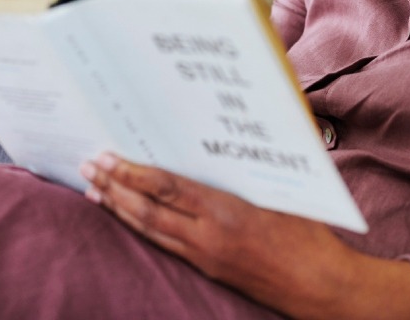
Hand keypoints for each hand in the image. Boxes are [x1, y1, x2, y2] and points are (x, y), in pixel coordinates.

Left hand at [78, 153, 409, 319]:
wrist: (323, 287)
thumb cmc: (312, 234)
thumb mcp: (286, 186)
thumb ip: (256, 159)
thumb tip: (240, 121)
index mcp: (226, 209)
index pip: (166, 187)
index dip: (132, 172)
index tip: (107, 156)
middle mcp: (208, 235)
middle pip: (148, 210)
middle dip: (113, 187)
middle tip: (87, 166)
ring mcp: (205, 256)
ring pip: (150, 231)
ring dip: (119, 209)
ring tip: (93, 191)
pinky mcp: (209, 270)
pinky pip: (164, 246)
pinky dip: (140, 229)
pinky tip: (128, 219)